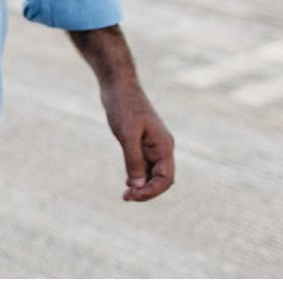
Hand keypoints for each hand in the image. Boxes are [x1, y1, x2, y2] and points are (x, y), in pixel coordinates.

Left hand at [68, 25, 174, 202]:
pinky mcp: (142, 139)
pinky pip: (145, 163)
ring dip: (142, 184)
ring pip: (153, 172)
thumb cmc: (123, 106)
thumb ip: (133, 160)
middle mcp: (162, 146)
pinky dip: (138, 174)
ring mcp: (153, 143)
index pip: (165, 179)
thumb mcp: (126, 135)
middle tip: (126, 197)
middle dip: (146, 190)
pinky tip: (127, 180)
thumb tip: (137, 185)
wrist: (117, 84)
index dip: (151, 191)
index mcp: (164, 146)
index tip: (132, 195)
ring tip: (126, 194)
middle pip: (161, 178)